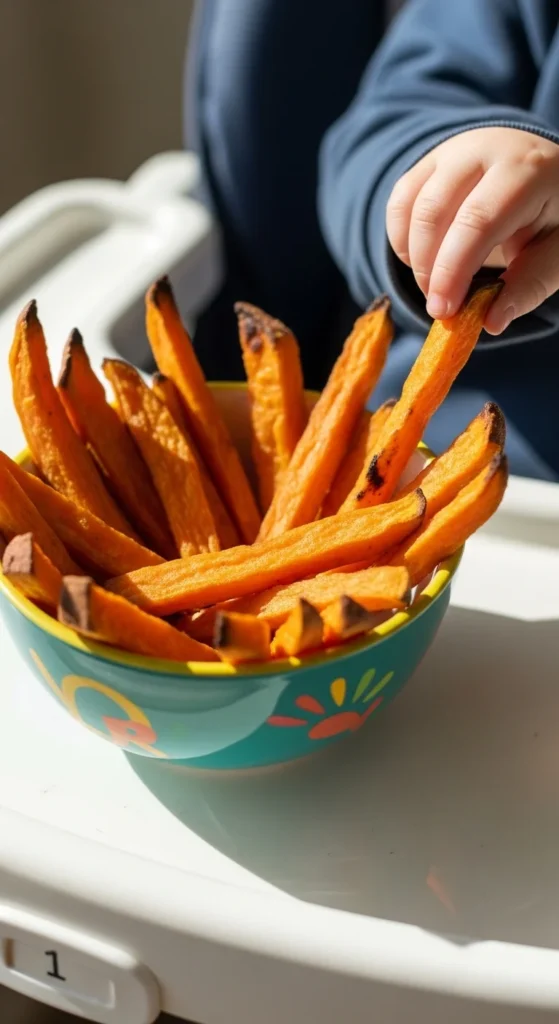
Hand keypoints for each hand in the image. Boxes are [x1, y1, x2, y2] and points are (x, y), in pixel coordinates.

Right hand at [386, 127, 558, 333]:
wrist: (543, 171)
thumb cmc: (552, 216)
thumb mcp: (556, 252)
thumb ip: (529, 285)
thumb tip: (491, 322)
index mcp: (526, 169)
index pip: (477, 221)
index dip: (453, 270)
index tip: (444, 311)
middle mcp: (484, 150)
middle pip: (434, 212)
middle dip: (429, 269)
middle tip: (440, 308)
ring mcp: (451, 151)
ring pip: (411, 208)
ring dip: (415, 258)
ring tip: (436, 285)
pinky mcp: (429, 162)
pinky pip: (399, 204)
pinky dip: (402, 241)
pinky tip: (424, 260)